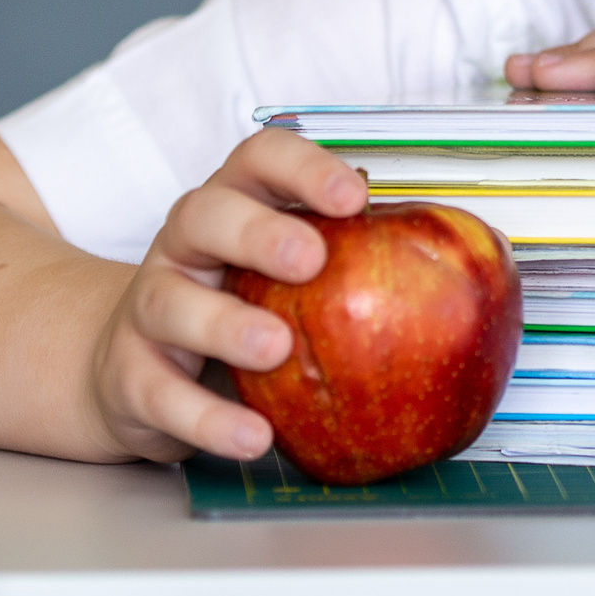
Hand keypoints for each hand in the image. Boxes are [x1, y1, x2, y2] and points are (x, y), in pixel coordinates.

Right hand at [83, 128, 365, 462]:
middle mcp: (184, 246)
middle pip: (207, 215)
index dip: (304, 169)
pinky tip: (254, 435)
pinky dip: (207, 418)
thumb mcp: (284, 274)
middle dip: (260, 233)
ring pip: (173, 303)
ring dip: (226, 325)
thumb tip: (464, 259)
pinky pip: (162, 393)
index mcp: (233, 206)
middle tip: (311, 259)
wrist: (130, 368)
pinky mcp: (130, 375)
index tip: (355, 196)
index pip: (260, 160)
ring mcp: (151, 308)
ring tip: (276, 348)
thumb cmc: (236, 308)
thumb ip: (349, 261)